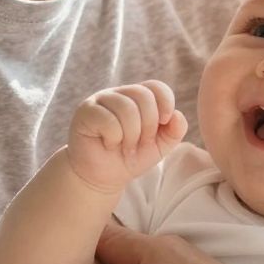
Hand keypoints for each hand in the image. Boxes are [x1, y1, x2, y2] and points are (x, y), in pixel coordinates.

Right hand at [67, 79, 187, 193]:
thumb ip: (174, 131)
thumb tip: (177, 115)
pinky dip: (114, 138)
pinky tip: (108, 144)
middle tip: (139, 143)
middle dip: (148, 125)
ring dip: (131, 135)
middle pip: (143, 95)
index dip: (166, 103)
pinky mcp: (86, 112)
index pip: (156, 87)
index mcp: (137, 97)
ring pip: (126, 108)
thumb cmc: (130, 157)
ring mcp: (100, 100)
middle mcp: (119, 94)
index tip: (164, 123)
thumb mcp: (160, 146)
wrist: (103, 177)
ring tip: (124, 147)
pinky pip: (108, 120)